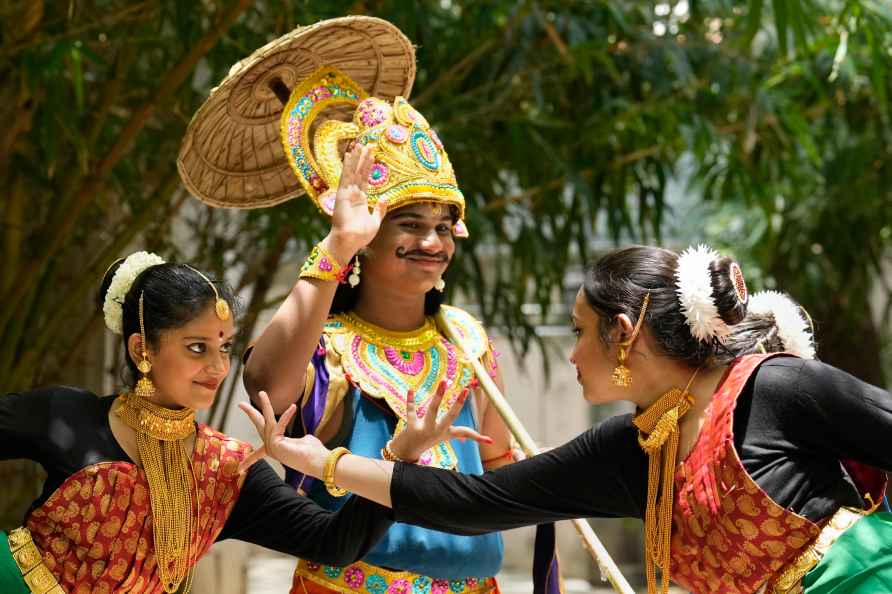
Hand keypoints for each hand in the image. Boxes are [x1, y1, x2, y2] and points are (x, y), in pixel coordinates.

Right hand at [238, 390, 329, 477]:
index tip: (240, 469)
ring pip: (266, 421)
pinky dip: (286, 415)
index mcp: (277, 449)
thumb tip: (303, 439)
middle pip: (258, 427)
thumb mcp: (303, 442)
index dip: (249, 460)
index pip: (259, 453)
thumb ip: (298, 439)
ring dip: (265, 405)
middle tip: (240, 404)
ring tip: (262, 393)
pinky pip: (279, 424)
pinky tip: (293, 407)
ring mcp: (272, 447)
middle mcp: (272, 449)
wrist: (320, 462)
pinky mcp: (275, 444)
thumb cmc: (315, 453)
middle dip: (250, 414)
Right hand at [323, 144, 387, 261]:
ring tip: (360, 144)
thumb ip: (379, 209)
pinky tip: (349, 155)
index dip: (369, 166)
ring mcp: (347, 193)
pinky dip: (348, 165)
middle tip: (368, 144)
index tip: (372, 155)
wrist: (349, 241)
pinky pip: (346, 176)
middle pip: (359, 172)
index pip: (365, 179)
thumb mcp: (375, 221)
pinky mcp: (342, 193)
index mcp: (361, 199)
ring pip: (353, 171)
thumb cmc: (360, 235)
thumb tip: (385, 199)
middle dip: (364, 158)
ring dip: (357, 158)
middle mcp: (353, 194)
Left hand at [389, 381, 492, 462]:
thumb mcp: (446, 437)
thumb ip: (463, 435)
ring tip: (443, 381)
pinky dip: (410, 400)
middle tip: (465, 389)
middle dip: (458, 404)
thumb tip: (485, 441)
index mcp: (447, 432)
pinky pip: (411, 411)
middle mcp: (438, 431)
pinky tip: (410, 389)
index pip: (465, 433)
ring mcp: (425, 429)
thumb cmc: (428, 440)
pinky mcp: (411, 427)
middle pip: (450, 416)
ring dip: (438, 396)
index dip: (478, 438)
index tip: (490, 441)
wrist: (407, 452)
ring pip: (432, 410)